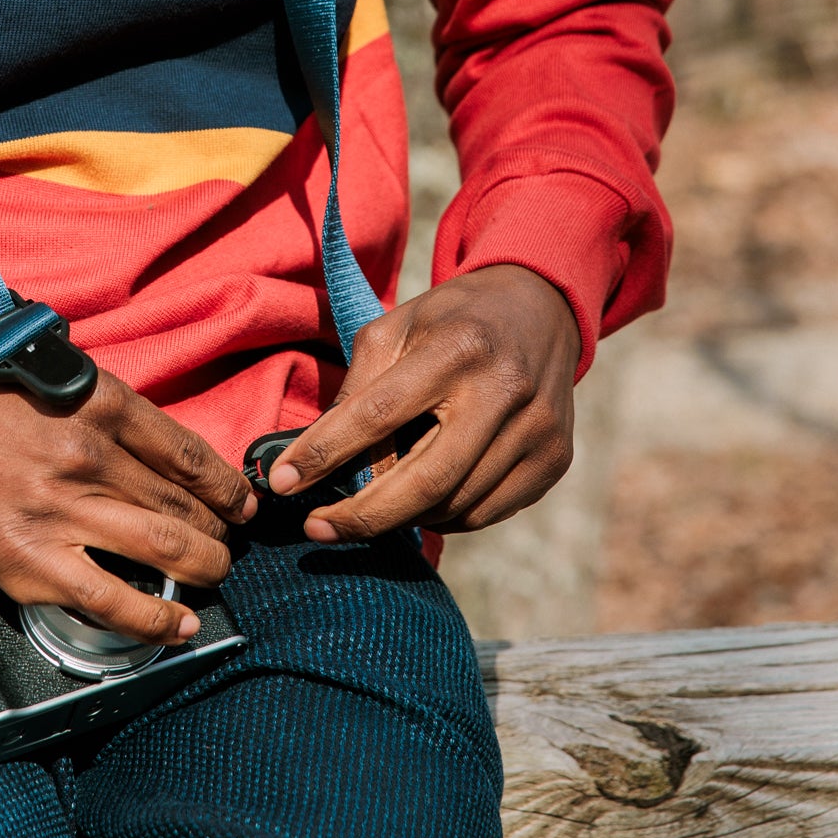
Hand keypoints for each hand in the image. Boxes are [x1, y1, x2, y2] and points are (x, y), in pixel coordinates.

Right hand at [0, 369, 255, 644]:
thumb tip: (172, 465)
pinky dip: (154, 617)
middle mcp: (86, 456)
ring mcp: (59, 512)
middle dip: (219, 531)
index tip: (241, 503)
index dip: (226, 486)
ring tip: (214, 574)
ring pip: (161, 548)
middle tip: (228, 543)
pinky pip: (110, 600)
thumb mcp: (58, 386)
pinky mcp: (31, 562)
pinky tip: (178, 623)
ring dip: (203, 567)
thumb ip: (115, 420)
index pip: (187, 453)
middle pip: (181, 504)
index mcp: (99, 405)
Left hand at [265, 265, 580, 541]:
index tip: (283, 484)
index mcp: (458, 347)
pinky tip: (423, 499)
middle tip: (317, 529)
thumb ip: (358, 390)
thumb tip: (316, 460)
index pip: (379, 414)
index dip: (325, 454)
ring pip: (455, 505)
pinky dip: (444, 516)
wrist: (540, 308)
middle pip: (425, 481)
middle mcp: (504, 391)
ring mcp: (538, 430)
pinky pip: (486, 513)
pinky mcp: (554, 459)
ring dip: (402, 516)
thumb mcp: (396, 327)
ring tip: (372, 504)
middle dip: (362, 516)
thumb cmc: (452, 320)